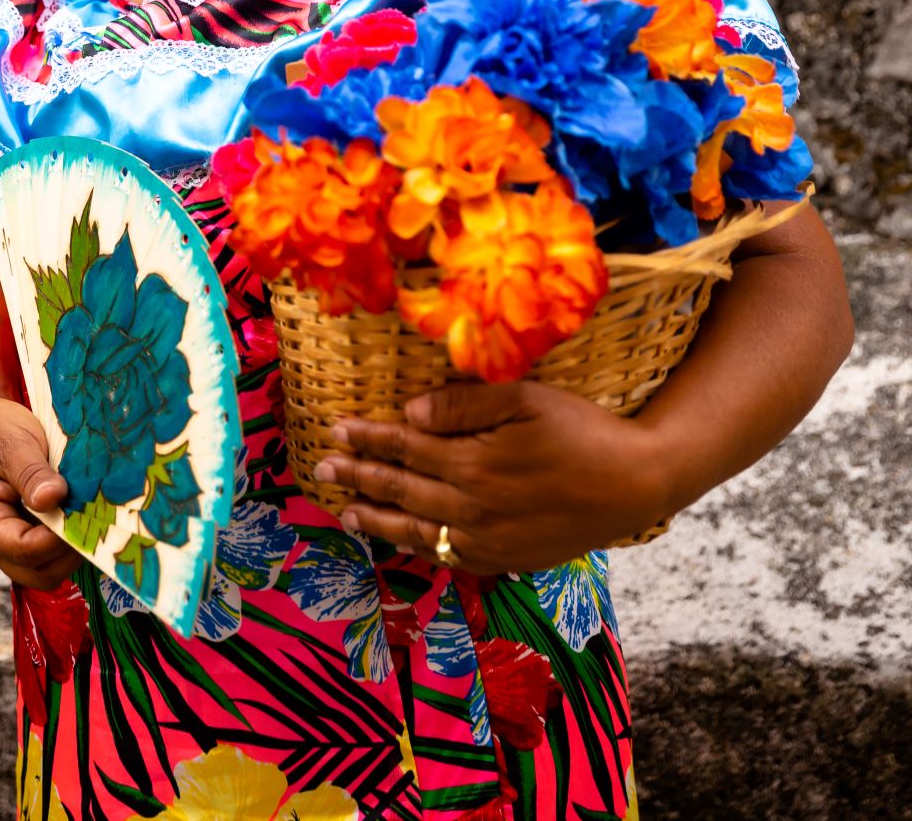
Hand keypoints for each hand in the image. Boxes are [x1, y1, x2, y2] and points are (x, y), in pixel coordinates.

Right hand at [0, 390, 79, 589]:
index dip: (57, 540)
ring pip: (48, 567)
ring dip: (72, 548)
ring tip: (93, 515)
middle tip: (96, 520)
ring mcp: (11, 539)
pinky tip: (87, 512)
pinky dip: (70, 537)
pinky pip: (51, 550)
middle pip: (38, 573)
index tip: (84, 515)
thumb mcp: (11, 443)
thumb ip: (31, 473)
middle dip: (69, 554)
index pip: (24, 551)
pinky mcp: (27, 530)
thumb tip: (54, 499)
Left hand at [315, 380, 670, 572]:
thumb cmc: (582, 431)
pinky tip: (401, 540)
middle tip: (322, 466)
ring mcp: (487, 540)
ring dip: (376, 519)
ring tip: (344, 511)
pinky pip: (446, 556)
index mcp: (473, 463)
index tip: (337, 428)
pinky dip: (416, 547)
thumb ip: (465, 405)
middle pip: (401, 490)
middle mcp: (471, 508)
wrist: (635, 484)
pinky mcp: (505, 558)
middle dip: (359, 476)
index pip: (406, 447)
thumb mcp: (526, 399)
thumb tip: (411, 411)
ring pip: (416, 530)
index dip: (368, 437)